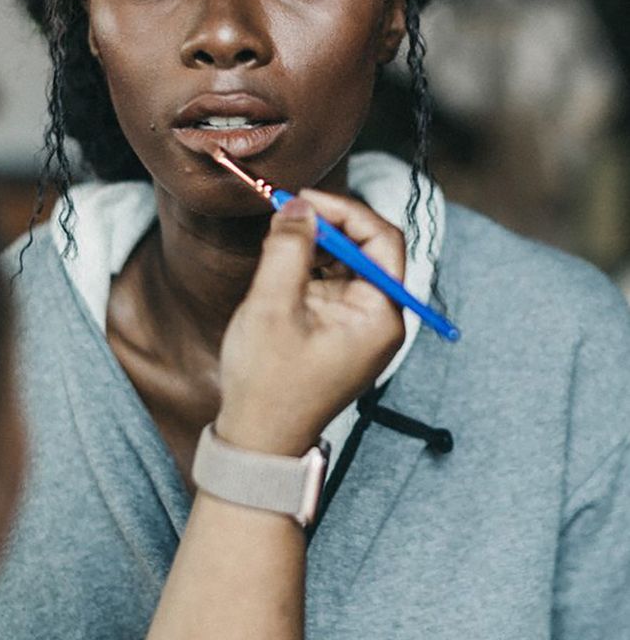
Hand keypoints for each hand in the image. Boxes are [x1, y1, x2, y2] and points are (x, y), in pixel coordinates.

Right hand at [215, 189, 405, 455]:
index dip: (346, 211)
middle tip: (288, 209)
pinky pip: (330, 279)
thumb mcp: (273, 307)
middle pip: (366, 246)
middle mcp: (378, 317)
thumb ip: (289, 249)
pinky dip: (307, 263)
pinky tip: (279, 260)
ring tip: (278, 234)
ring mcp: (357, 322)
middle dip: (329, 223)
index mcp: (380, 316)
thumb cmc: (268, 384)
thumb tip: (299, 206)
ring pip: (346, 259)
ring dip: (314, 241)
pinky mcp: (336, 325)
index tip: (304, 200)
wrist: (257, 439)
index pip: (382, 240)